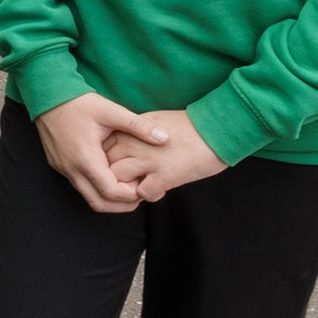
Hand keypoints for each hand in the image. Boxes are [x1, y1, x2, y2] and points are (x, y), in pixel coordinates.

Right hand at [34, 92, 171, 212]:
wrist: (47, 94)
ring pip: (88, 196)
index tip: (145, 186)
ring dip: (109, 198)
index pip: (111, 192)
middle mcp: (71, 168)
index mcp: (85, 158)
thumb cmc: (78, 102)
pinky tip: (110, 174)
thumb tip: (165, 138)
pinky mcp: (59, 165)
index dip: (131, 195)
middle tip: (140, 195)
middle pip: (99, 203)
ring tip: (128, 186)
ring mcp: (63, 168)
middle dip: (122, 205)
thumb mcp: (111, 111)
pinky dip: (97, 188)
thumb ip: (139, 126)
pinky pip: (80, 185)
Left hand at [104, 109, 227, 200]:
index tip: (119, 165)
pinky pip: (143, 194)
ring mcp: (146, 160)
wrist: (216, 129)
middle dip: (112, 177)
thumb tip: (121, 144)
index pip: (101, 150)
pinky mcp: (164, 175)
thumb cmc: (187, 126)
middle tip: (129, 181)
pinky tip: (160, 189)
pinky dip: (149, 195)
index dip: (107, 161)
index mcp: (128, 130)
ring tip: (142, 186)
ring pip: (118, 181)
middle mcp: (132, 144)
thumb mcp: (152, 122)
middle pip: (104, 166)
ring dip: (128, 188)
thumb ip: (133, 134)